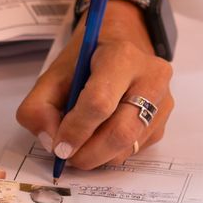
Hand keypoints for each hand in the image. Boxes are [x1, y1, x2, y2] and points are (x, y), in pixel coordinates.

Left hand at [17, 1, 173, 168]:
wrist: (121, 46)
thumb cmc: (87, 62)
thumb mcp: (53, 75)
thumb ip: (39, 107)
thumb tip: (51, 142)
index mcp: (122, 57)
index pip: (100, 102)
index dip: (76, 130)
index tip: (58, 146)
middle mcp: (151, 78)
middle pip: (121, 132)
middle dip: (88, 153)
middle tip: (67, 156)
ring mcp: (162, 102)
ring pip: (128, 147)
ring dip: (98, 156)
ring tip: (80, 145)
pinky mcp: (163, 123)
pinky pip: (135, 150)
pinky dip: (110, 153)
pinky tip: (99, 137)